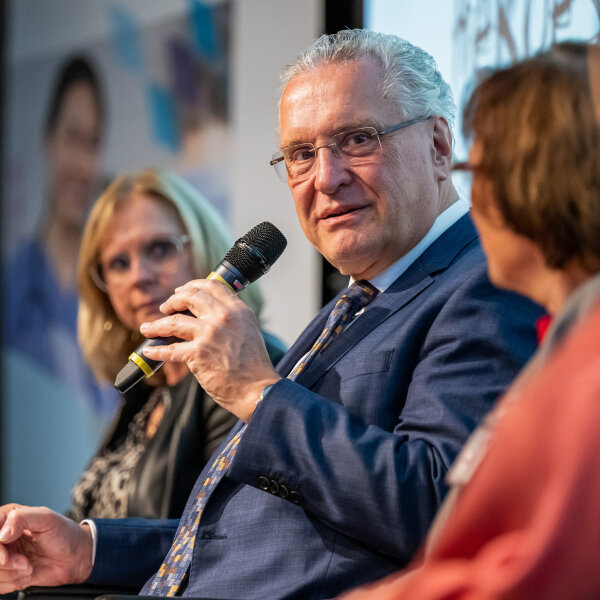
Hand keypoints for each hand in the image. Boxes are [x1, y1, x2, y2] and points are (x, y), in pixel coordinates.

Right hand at [0, 504, 93, 592]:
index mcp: (9, 518)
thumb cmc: (65, 534)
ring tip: (28, 566)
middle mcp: (3, 536)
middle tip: (24, 563)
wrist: (75, 557)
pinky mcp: (7, 572)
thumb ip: (22, 518)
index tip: (6, 557)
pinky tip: (26, 574)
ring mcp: (4, 555)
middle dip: (5, 565)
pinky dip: (12, 583)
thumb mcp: (47, 518)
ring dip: (11, 575)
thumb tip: (2, 533)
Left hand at [140, 279, 280, 421]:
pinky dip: (156, 351)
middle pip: (190, 297)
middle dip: (173, 300)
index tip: (182, 291)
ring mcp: (209, 334)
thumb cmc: (254, 365)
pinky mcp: (197, 353)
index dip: (192, 286)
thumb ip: (232, 318)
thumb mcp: (249, 330)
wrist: (257, 389)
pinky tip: (149, 351)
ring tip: (147, 328)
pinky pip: (169, 349)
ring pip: (173, 321)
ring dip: (156, 325)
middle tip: (165, 307)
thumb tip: (208, 313)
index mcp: (238, 310)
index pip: (211, 286)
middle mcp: (224, 317)